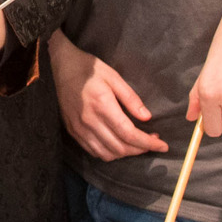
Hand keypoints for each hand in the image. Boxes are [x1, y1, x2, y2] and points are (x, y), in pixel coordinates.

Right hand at [49, 33, 167, 160]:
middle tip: (152, 141)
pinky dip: (109, 153)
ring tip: (136, 144)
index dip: (148, 143)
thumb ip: (130, 98)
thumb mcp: (113, 77)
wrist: (58, 67)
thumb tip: (147, 118)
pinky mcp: (73, 132)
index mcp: (102, 106)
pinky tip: (118, 145)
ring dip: (125, 153)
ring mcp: (79, 129)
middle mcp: (90, 122)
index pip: (129, 134)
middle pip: (120, 147)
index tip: (163, 145)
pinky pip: (94, 151)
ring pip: (107, 154)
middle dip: (140, 149)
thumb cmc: (88, 68)